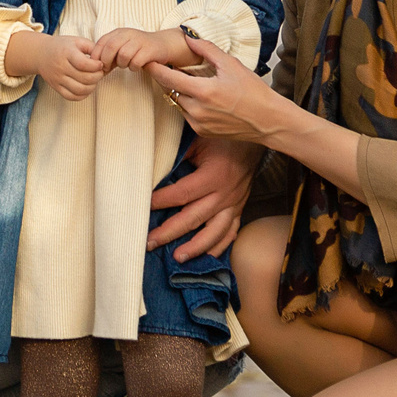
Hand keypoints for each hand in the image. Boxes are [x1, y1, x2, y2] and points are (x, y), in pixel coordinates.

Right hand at [9, 30, 107, 100]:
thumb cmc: (62, 46)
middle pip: (84, 78)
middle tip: (100, 72)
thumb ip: (92, 47)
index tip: (100, 64)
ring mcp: (57, 79)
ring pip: (79, 90)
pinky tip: (86, 88)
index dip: (96, 66)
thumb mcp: (77, 41)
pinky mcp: (55, 87)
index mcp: (66, 53)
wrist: (41, 54)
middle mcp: (60, 67)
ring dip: (92, 87)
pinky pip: (71, 97)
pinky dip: (82, 95)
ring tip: (94, 81)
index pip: (84, 64)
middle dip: (97, 77)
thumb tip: (103, 59)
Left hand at [96, 26, 195, 71]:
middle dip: (107, 61)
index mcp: (119, 32)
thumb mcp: (122, 47)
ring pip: (123, 55)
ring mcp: (139, 41)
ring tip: (127, 65)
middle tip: (109, 68)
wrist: (162, 45)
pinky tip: (136, 66)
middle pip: (110, 48)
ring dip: (122, 64)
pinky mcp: (149, 50)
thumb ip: (109, 54)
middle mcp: (128, 34)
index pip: (101, 42)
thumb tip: (94, 66)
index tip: (98, 65)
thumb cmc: (138, 49)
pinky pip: (135, 62)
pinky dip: (133, 67)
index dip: (97, 55)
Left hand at [144, 35, 292, 143]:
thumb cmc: (253, 91)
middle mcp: (197, 110)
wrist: (268, 120)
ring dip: (176, 91)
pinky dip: (187, 104)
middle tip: (161, 66)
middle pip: (169, 90)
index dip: (155, 68)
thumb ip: (207, 49)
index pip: (168, 78)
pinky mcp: (202, 132)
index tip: (147, 60)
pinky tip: (197, 96)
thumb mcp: (232, 65)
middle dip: (164, 78)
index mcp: (204, 91)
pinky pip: (186, 115)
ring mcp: (198, 123)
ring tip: (182, 79)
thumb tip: (188, 36)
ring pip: (177, 103)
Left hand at [150, 135, 258, 259]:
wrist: (254, 141)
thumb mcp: (200, 139)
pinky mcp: (240, 209)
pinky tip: (205, 257)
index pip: (182, 193)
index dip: (161, 201)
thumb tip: (154, 169)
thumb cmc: (224, 138)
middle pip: (194, 218)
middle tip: (149, 243)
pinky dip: (218, 247)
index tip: (142, 206)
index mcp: (214, 175)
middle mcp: (226, 194)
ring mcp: (235, 204)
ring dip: (195, 248)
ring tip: (177, 258)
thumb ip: (179, 155)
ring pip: (215, 232)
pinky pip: (230, 233)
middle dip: (169, 232)